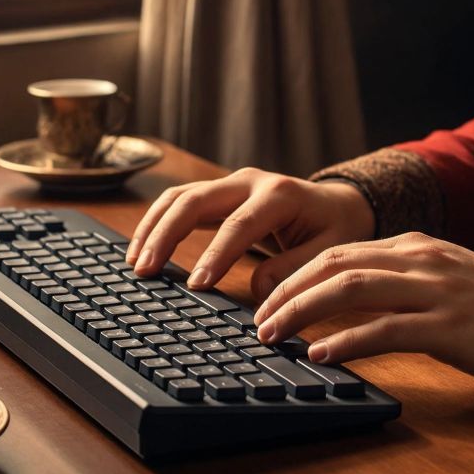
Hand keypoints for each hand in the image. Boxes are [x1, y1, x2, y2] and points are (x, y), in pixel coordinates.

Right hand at [126, 167, 374, 298]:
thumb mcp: (330, 250)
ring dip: (153, 228)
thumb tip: (258, 292)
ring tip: (135, 263)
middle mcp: (250, 181)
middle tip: (145, 271)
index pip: (239, 225)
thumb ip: (296, 269)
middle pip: (195, 201)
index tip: (195, 285)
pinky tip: (142, 249)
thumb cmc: (335, 228)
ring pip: (179, 197)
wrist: (338, 204)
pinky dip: (157, 223)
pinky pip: (179, 202)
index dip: (215, 255)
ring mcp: (230, 183)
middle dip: (166, 235)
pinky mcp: (218, 193)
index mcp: (280, 194)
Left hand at [253, 233, 473, 386]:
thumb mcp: (448, 281)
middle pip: (333, 264)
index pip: (339, 252)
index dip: (294, 275)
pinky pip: (386, 330)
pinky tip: (322, 356)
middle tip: (256, 322)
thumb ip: (404, 285)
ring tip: (274, 337)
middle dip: (286, 291)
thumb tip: (350, 307)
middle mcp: (421, 260)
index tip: (266, 302)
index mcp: (417, 247)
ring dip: (303, 312)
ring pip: (351, 290)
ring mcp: (437, 291)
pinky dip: (347, 341)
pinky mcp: (451, 326)